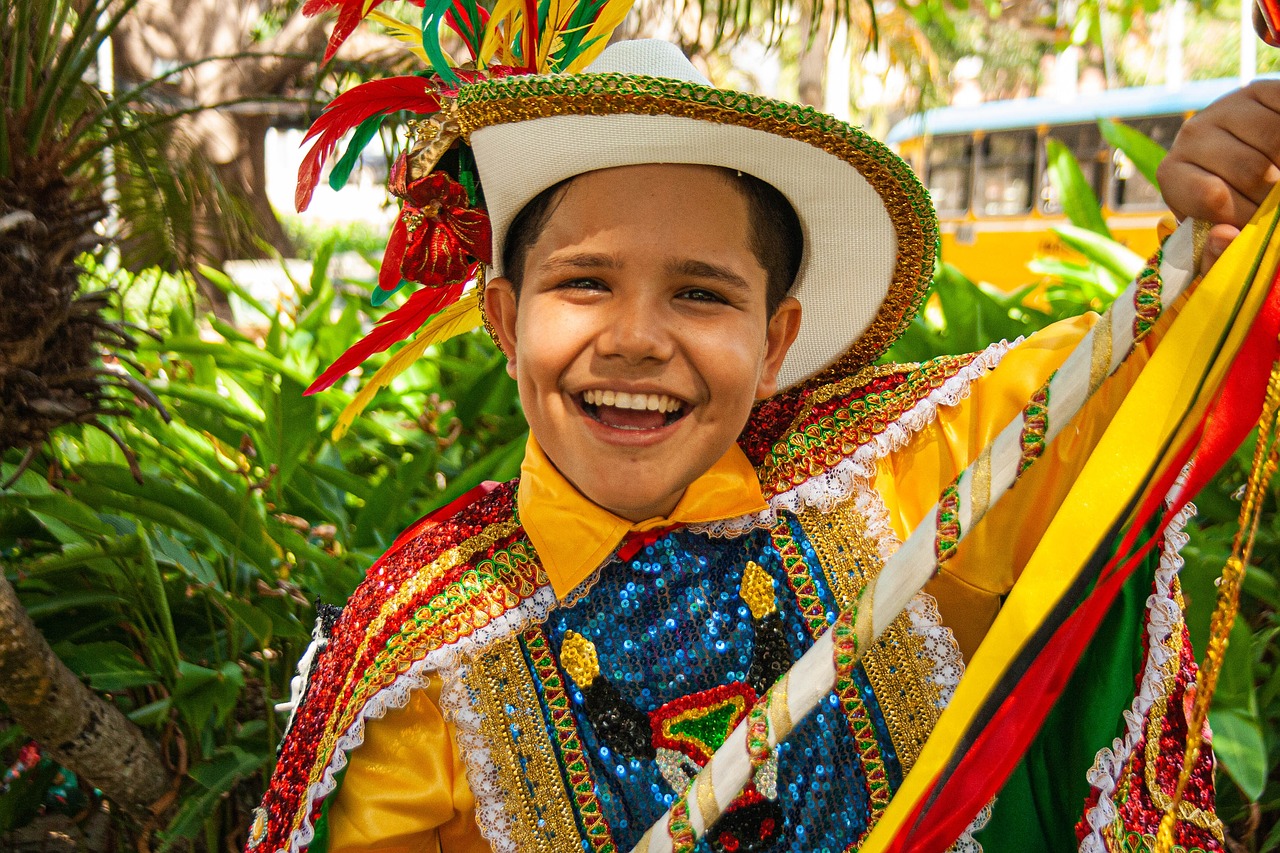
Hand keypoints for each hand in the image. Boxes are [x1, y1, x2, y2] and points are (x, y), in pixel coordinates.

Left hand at [1157, 81, 1279, 269]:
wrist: (1245, 157)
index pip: (1214, 197)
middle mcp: (1191, 135)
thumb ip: (1214, 251)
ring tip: (1279, 177)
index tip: (1257, 226)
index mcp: (1172, 174)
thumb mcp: (1215, 235)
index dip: (1245, 216)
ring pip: (1274, 141)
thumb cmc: (1228, 206)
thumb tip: (1225, 236)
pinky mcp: (1257, 90)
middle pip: (1251, 170)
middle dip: (1273, 195)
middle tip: (1274, 202)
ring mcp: (1224, 108)